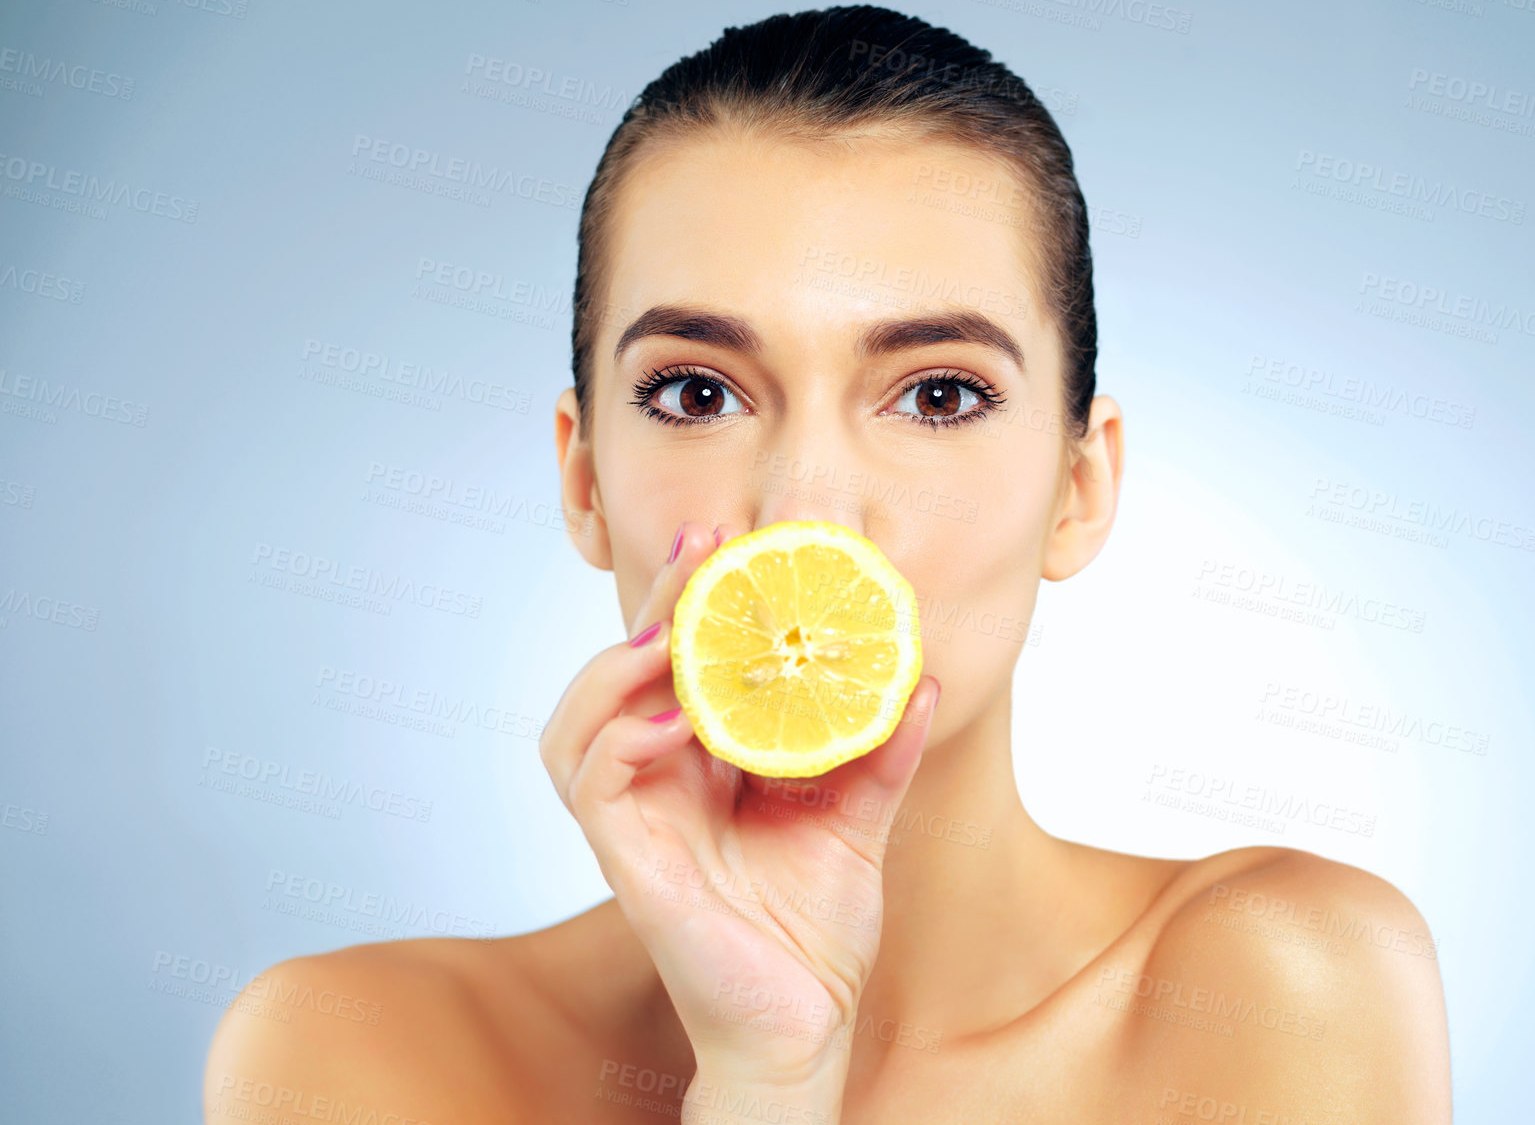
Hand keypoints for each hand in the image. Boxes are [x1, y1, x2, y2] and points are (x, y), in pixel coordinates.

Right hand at [540, 519, 939, 1095]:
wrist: (803, 1026)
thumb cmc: (814, 930)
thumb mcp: (860, 822)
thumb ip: (882, 753)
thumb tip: (923, 681)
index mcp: (703, 765)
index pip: (682, 666)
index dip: (697, 602)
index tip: (738, 543)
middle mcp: (658, 782)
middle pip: (625, 673)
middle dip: (659, 603)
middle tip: (706, 545)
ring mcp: (634, 821)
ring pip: (577, 722)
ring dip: (616, 664)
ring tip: (671, 629)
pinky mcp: (626, 860)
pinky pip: (591, 782)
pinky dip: (621, 738)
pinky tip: (676, 716)